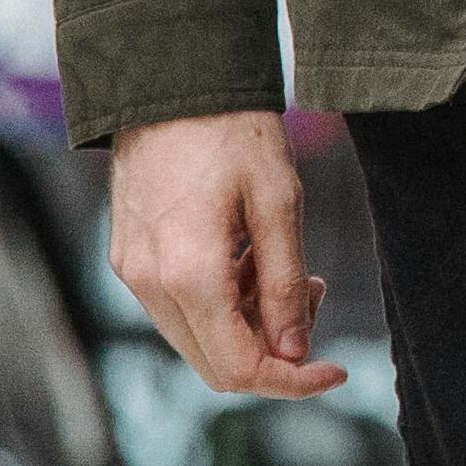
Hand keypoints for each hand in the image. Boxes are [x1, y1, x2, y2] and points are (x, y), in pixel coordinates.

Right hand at [106, 109, 336, 398]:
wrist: (171, 83)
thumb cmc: (232, 132)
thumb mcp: (279, 202)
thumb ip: (284, 284)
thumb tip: (294, 353)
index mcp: (189, 275)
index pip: (240, 368)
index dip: (292, 382)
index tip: (338, 371)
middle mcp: (149, 285)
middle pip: (215, 364)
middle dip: (274, 350)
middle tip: (314, 293)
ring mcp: (132, 273)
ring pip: (197, 340)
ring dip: (248, 324)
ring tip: (286, 269)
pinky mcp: (128, 258)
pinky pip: (178, 309)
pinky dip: (220, 303)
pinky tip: (247, 259)